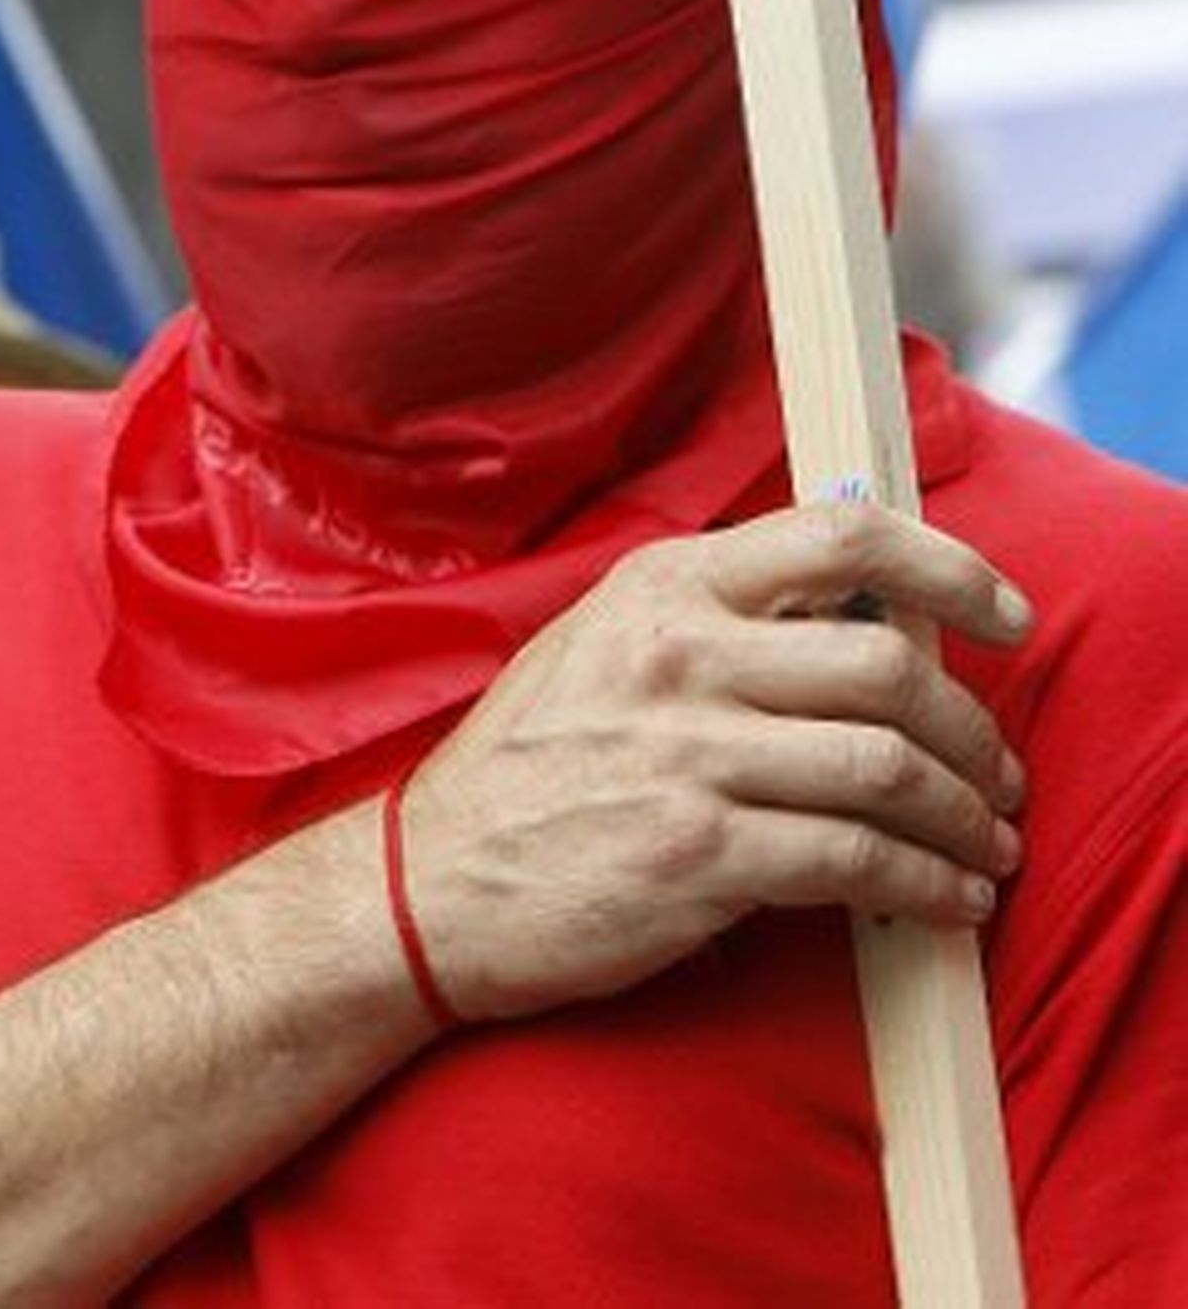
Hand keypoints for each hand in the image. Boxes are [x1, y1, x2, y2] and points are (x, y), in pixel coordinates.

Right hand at [401, 503, 1031, 1020]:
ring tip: (989, 845)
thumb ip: (717, 618)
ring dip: (966, 816)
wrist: (430, 882)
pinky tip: (944, 900)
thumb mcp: (606, 645)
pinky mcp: (697, 856)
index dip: (949, 568)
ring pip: (887, 767)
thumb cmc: (529, 765)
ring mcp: (689, 754)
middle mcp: (682, 654)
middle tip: (1000, 773)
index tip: (1005, 613)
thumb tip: (859, 617)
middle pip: (889, 664)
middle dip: (975, 729)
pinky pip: (854, 861)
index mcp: (666, 585)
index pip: (841, 535)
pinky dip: (924, 884)